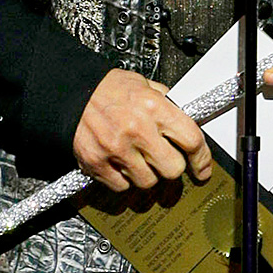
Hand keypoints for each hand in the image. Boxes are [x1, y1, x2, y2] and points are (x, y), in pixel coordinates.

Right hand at [73, 68, 212, 192]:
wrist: (70, 92)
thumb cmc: (107, 88)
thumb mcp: (144, 84)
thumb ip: (167, 102)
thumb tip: (187, 118)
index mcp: (153, 107)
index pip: (191, 140)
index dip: (202, 158)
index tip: (202, 167)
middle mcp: (137, 129)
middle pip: (172, 169)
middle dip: (171, 166)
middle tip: (164, 158)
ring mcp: (117, 149)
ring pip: (148, 182)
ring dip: (147, 174)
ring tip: (137, 158)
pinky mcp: (98, 164)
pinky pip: (122, 187)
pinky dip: (124, 180)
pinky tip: (120, 163)